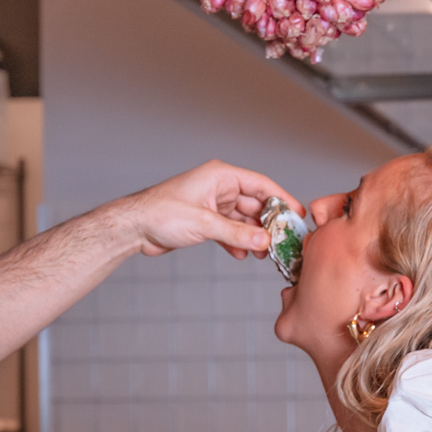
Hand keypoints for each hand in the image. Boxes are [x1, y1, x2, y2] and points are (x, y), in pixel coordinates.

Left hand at [115, 160, 301, 259]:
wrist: (133, 228)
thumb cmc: (160, 213)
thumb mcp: (203, 224)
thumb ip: (236, 234)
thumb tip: (264, 242)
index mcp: (220, 176)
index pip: (261, 185)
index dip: (282, 199)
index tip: (298, 215)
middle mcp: (218, 187)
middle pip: (255, 204)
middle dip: (268, 224)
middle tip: (283, 242)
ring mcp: (212, 204)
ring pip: (242, 220)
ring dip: (253, 237)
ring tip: (264, 254)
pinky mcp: (204, 221)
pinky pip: (229, 231)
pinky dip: (236, 243)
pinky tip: (241, 256)